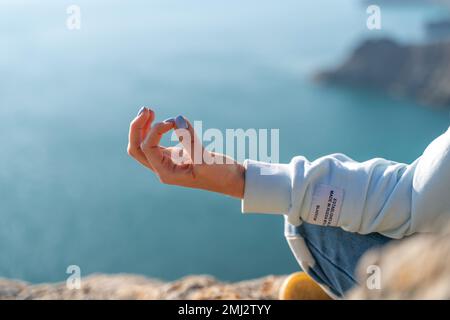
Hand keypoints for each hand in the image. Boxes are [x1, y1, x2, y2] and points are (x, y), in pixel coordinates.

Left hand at [127, 107, 244, 198]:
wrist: (233, 180)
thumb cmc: (221, 174)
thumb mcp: (205, 158)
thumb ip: (190, 140)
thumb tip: (177, 119)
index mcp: (166, 173)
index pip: (148, 148)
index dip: (155, 131)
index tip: (172, 122)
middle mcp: (163, 168)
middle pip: (137, 149)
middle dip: (137, 128)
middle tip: (147, 109)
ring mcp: (168, 161)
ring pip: (144, 144)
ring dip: (143, 127)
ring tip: (149, 110)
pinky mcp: (176, 154)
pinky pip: (157, 141)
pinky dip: (155, 129)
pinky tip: (164, 119)